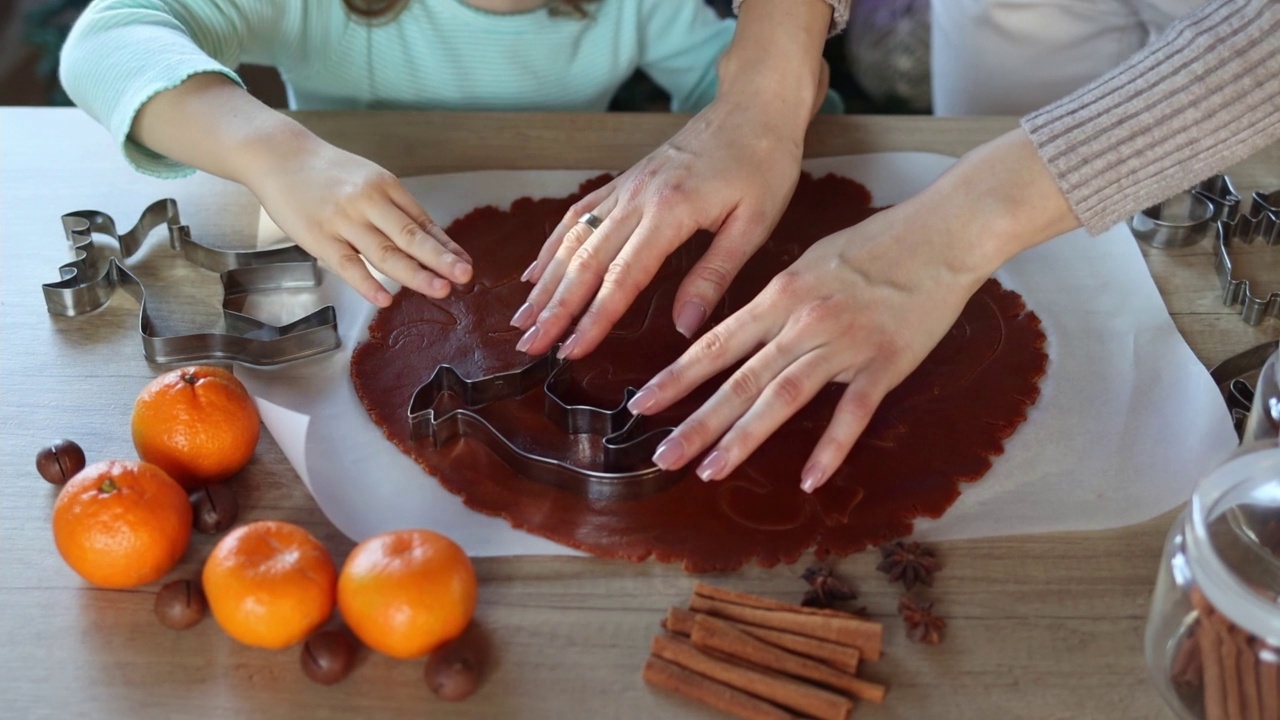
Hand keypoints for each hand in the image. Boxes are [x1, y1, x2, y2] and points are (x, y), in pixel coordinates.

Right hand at [248, 138, 471, 306]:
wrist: (278, 154)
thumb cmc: (327, 172)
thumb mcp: (367, 180)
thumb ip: (394, 208)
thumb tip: (430, 239)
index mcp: (385, 186)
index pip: (422, 222)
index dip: (446, 246)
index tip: (466, 264)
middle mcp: (368, 202)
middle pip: (410, 236)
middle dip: (441, 259)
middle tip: (465, 276)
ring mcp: (343, 220)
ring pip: (384, 252)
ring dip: (415, 274)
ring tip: (440, 290)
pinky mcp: (318, 236)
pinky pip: (347, 264)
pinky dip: (367, 283)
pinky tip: (385, 299)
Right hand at [510, 95, 807, 357]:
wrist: (753, 106)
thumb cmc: (763, 164)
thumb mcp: (754, 225)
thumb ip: (715, 275)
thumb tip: (685, 327)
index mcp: (670, 212)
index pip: (622, 278)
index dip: (593, 318)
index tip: (571, 350)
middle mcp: (637, 199)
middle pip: (584, 262)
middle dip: (554, 309)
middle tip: (530, 346)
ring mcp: (625, 188)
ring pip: (572, 239)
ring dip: (545, 283)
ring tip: (522, 320)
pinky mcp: (624, 182)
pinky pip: (578, 215)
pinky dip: (551, 246)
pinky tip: (535, 273)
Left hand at [622, 130, 1078, 491]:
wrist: (944, 231)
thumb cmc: (878, 242)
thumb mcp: (811, 262)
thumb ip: (776, 301)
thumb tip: (743, 331)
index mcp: (781, 294)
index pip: (716, 343)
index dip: (677, 377)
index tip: (642, 405)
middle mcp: (804, 320)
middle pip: (741, 379)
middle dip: (697, 421)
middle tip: (662, 456)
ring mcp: (845, 342)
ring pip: (783, 397)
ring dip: (743, 438)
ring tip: (710, 471)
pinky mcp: (887, 362)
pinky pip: (853, 412)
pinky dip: (831, 448)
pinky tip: (809, 480)